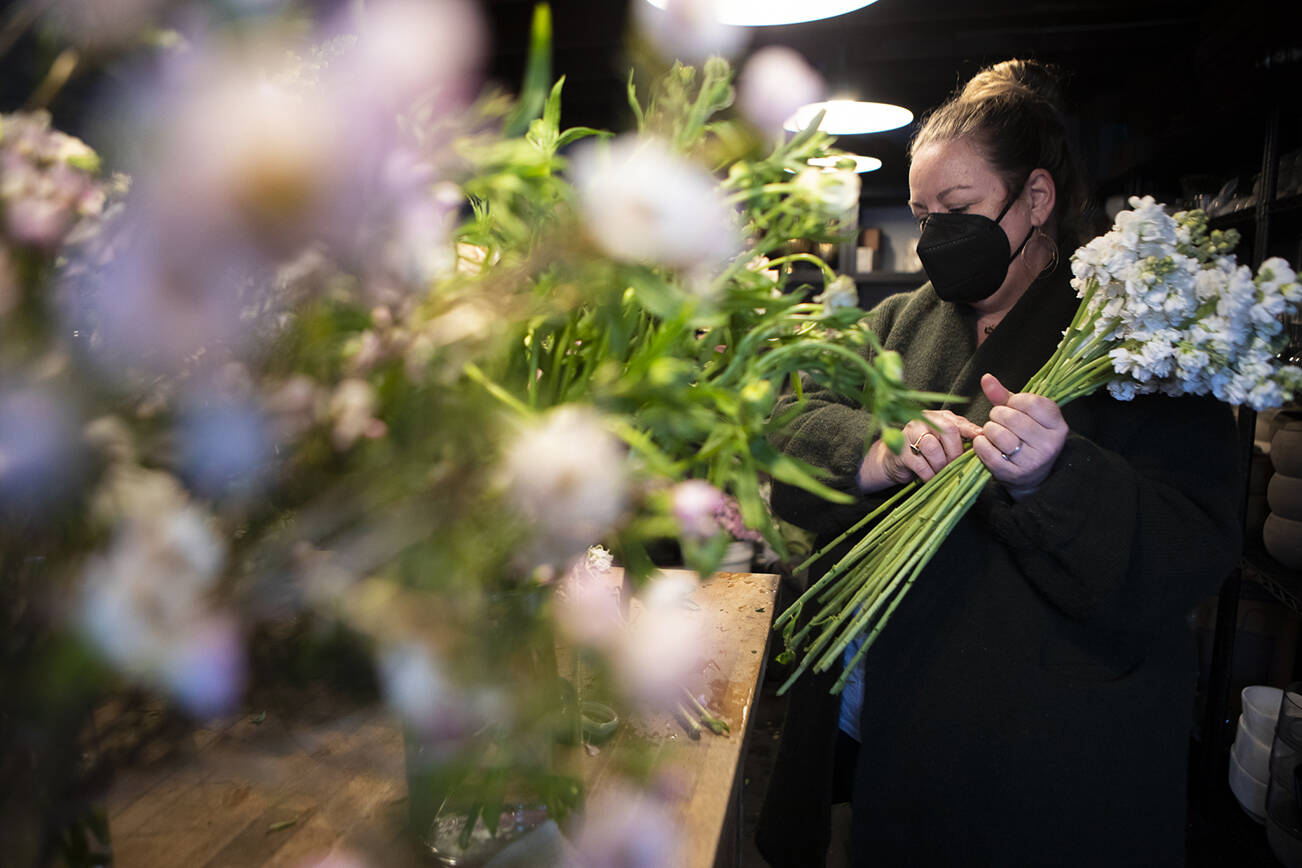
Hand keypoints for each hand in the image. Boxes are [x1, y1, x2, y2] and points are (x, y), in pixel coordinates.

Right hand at [858, 409, 982, 490]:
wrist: (893, 461)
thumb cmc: (923, 452)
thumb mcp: (942, 441)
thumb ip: (960, 437)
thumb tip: (983, 437)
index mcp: (936, 417)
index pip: (958, 422)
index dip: (971, 431)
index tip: (982, 441)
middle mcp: (922, 421)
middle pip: (947, 431)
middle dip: (955, 452)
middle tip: (956, 465)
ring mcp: (909, 434)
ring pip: (933, 447)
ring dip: (941, 465)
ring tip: (941, 472)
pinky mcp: (900, 451)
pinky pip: (920, 464)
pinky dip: (929, 474)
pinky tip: (930, 478)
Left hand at [971, 373, 1067, 499]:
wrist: (1030, 475)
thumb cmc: (1026, 438)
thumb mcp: (1023, 414)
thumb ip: (1004, 396)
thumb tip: (986, 378)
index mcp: (1058, 426)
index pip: (1031, 402)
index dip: (1014, 401)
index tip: (1012, 407)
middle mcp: (1049, 445)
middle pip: (1012, 417)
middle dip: (997, 415)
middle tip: (998, 420)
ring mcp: (1032, 461)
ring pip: (999, 434)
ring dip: (988, 430)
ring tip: (993, 432)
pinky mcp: (1013, 474)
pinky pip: (988, 452)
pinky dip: (980, 444)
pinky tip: (986, 444)